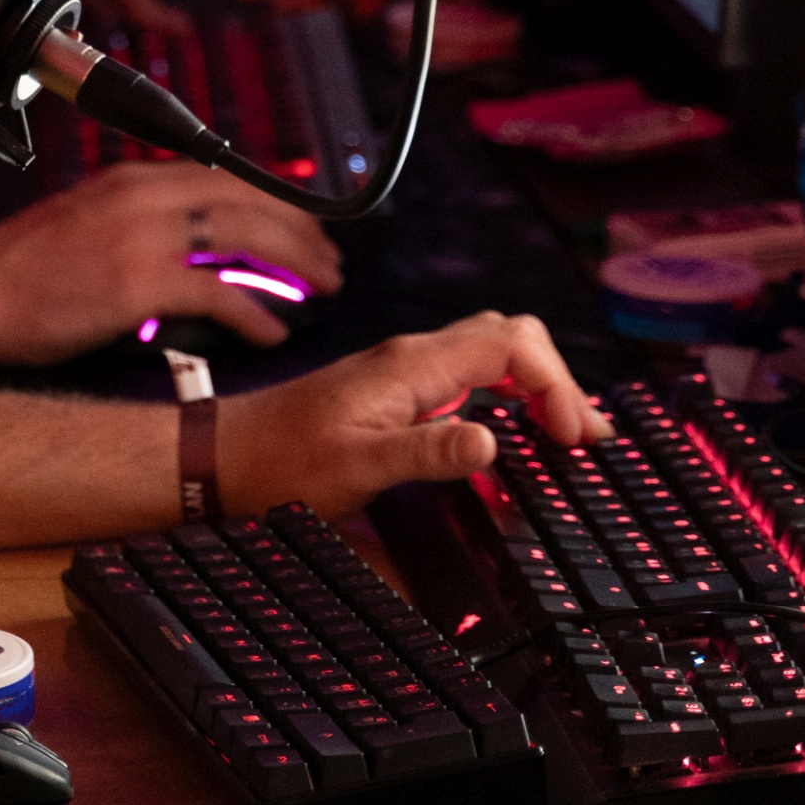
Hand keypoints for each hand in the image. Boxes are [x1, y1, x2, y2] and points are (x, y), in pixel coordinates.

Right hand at [0, 165, 339, 361]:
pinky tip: (270, 334)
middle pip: (247, 202)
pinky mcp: (135, 282)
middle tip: (330, 262)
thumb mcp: (81, 226)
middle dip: (299, 232)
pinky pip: (216, 294)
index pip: (224, 178)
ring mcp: (140, 237)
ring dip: (293, 264)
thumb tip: (179, 254)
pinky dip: (252, 314)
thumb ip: (132, 228)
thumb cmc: (14, 272)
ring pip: (243, 238)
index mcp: (130, 181)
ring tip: (321, 290)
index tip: (304, 226)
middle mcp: (142, 197)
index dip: (276, 202)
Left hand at [219, 312, 609, 521]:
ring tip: (566, 435)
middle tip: (582, 438)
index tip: (569, 438)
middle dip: (556, 378)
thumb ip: (428, 452)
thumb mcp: (359, 466)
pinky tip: (513, 433)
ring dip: (535, 386)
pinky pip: (467, 377)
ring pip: (490, 354)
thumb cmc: (282, 463)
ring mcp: (405, 373)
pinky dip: (505, 397)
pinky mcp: (396, 393)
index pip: (511, 342)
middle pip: (510, 337)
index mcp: (412, 366)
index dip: (555, 382)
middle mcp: (413, 359)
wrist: (223, 457)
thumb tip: (492, 443)